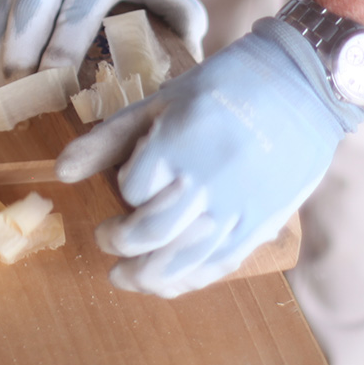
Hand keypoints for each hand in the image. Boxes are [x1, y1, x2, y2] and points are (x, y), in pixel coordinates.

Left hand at [54, 17, 363, 297]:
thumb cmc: (228, 83)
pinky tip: (167, 281)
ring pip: (180, 262)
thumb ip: (112, 136)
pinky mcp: (261, 223)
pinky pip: (217, 266)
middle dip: (118, 242)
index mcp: (180, 142)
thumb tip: (61, 172)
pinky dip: (187, 280)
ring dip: (145, 276)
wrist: (302, 85)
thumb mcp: (165, 98)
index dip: (125, 186)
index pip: (132, 187)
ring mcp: (237, 207)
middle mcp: (207, 180)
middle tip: (107, 237)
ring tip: (126, 274)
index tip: (130, 179)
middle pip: (148, 233)